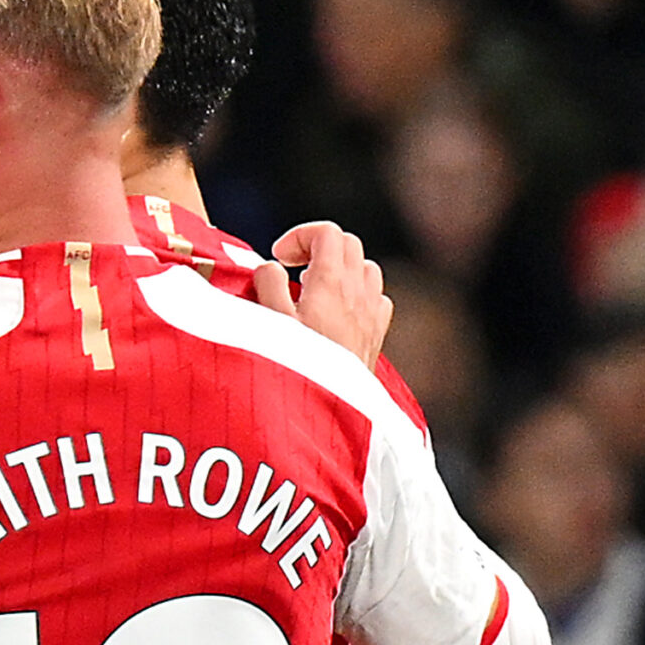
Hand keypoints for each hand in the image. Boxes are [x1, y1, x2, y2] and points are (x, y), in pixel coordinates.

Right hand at [255, 221, 390, 369]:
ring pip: (366, 268)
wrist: (325, 412)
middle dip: (318, 247)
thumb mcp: (268, 321)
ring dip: (340, 269)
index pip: (327, 232)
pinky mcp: (376, 335)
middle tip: (292, 268)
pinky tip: (338, 312)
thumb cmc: (294, 368)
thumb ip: (268, 284)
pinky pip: (377, 298)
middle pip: (348, 244)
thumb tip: (271, 269)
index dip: (300, 236)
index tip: (278, 256)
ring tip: (314, 288)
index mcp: (331, 283)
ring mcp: (371, 314)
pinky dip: (358, 295)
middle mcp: (358, 293)